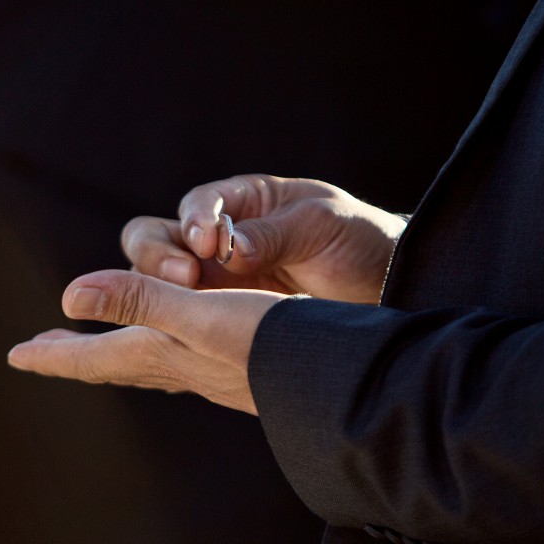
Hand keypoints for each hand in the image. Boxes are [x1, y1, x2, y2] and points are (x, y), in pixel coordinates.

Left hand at [7, 269, 286, 413]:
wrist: (331, 375)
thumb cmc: (267, 339)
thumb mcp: (197, 312)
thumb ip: (137, 301)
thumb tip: (68, 295)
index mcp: (161, 351)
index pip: (91, 357)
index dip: (53, 353)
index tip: (16, 355)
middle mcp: (178, 364)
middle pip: (112, 361)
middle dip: (75, 353)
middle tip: (42, 349)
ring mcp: (207, 369)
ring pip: (144, 358)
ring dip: (112, 348)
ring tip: (98, 343)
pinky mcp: (234, 364)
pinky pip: (179, 354)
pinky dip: (155, 344)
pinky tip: (172, 345)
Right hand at [122, 174, 406, 303]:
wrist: (389, 286)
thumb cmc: (357, 240)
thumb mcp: (321, 225)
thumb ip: (274, 234)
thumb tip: (229, 250)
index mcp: (243, 202)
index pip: (198, 204)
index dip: (195, 220)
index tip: (208, 243)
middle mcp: (216, 240)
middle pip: (154, 238)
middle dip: (158, 255)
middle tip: (185, 277)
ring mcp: (214, 284)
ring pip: (156, 283)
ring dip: (157, 292)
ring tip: (183, 307)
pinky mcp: (218, 321)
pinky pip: (180, 322)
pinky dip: (170, 328)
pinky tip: (179, 340)